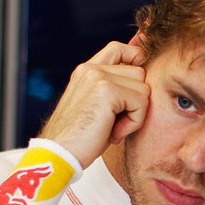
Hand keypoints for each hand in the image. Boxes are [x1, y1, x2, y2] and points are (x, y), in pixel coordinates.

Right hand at [39, 41, 149, 168]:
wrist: (59, 155)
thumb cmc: (81, 139)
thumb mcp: (98, 108)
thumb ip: (115, 90)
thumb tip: (146, 83)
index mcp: (86, 70)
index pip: (121, 49)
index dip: (135, 65)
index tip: (133, 93)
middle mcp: (91, 68)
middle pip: (140, 73)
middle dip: (136, 100)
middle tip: (117, 122)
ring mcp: (98, 77)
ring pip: (144, 88)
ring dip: (136, 113)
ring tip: (114, 128)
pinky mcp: (106, 90)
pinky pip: (141, 102)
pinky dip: (134, 123)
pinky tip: (115, 134)